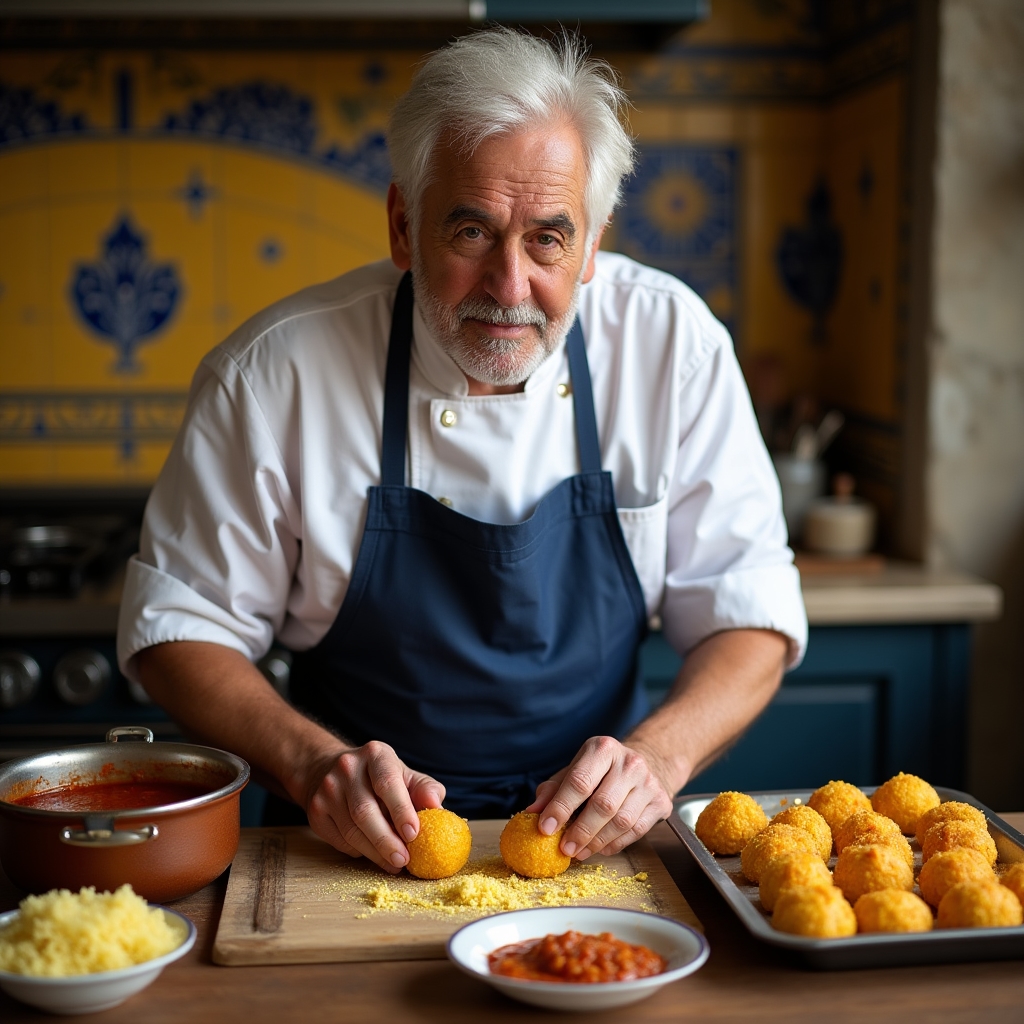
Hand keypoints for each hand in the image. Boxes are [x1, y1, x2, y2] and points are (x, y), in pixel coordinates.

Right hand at [303, 740, 444, 872]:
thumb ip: (425, 789)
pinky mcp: (316, 811)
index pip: (387, 783)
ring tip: (394, 863)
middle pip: (365, 811)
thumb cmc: (379, 777)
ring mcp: (327, 789)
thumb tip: (437, 808)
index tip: (414, 834)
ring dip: (375, 852)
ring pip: (352, 830)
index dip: (401, 810)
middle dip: (387, 841)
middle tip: (404, 860)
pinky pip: (340, 840)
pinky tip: (373, 853)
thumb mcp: (404, 775)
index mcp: (375, 754)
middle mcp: (347, 768)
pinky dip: (359, 851)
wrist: (329, 770)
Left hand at [525, 736, 673, 859]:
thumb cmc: (602, 770)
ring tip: (579, 852)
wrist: (646, 763)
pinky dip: (615, 844)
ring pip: (622, 822)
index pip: (580, 781)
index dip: (561, 807)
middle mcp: (629, 763)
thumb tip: (532, 811)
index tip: (545, 828)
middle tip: (565, 848)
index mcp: (603, 749)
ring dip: (597, 842)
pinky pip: (637, 831)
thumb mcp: (576, 769)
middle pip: (603, 804)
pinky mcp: (661, 802)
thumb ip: (553, 789)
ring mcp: (649, 783)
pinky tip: (600, 849)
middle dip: (581, 831)